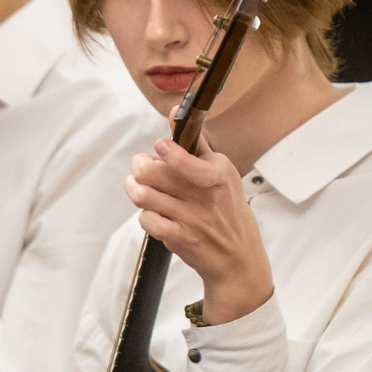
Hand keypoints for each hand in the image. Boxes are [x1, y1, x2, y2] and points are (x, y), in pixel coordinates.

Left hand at [126, 132, 273, 324]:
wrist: (237, 258)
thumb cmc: (228, 211)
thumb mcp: (223, 174)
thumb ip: (198, 145)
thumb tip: (175, 112)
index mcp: (218, 174)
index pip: (186, 159)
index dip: (167, 151)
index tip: (160, 146)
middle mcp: (205, 195)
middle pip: (152, 172)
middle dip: (139, 166)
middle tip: (141, 167)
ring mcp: (191, 218)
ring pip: (143, 195)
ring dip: (134, 188)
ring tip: (138, 187)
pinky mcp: (180, 238)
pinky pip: (147, 220)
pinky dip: (145, 215)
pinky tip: (153, 212)